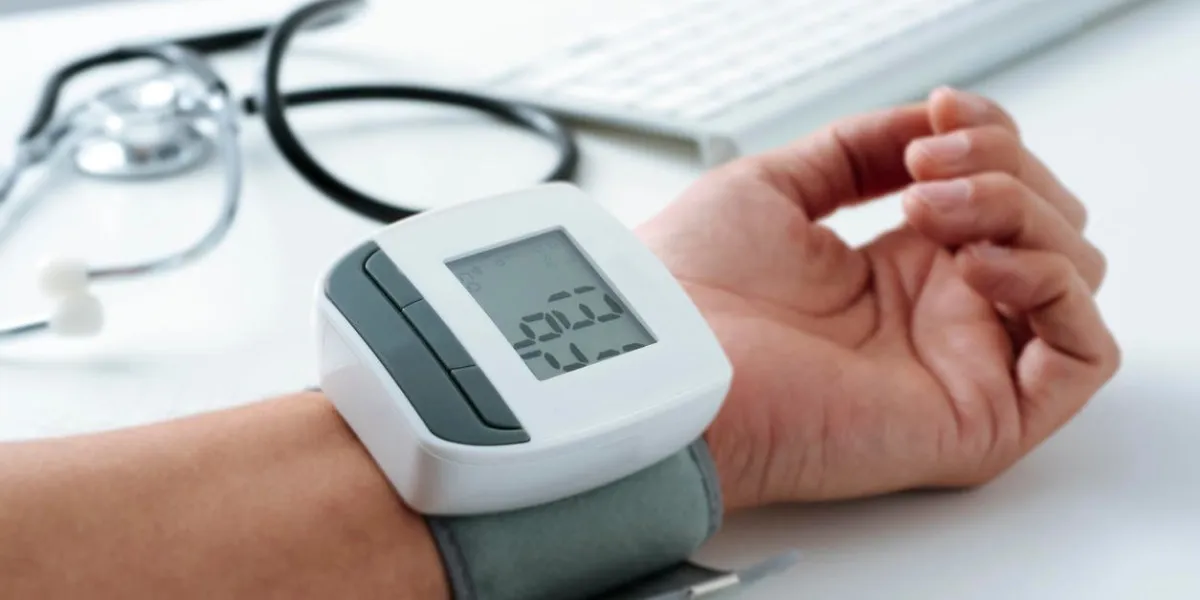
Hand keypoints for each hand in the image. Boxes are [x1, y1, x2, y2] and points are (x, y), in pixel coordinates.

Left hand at [636, 87, 1119, 511]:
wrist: (662, 362)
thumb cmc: (691, 290)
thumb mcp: (774, 187)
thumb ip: (856, 152)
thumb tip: (926, 126)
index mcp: (894, 267)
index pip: (998, 190)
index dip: (989, 136)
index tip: (938, 111)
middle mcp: (936, 315)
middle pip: (1045, 222)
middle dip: (1005, 168)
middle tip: (926, 166)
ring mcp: (961, 364)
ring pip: (1072, 273)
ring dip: (1024, 214)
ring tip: (936, 211)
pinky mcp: (982, 418)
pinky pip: (1084, 356)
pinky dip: (1055, 288)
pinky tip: (979, 265)